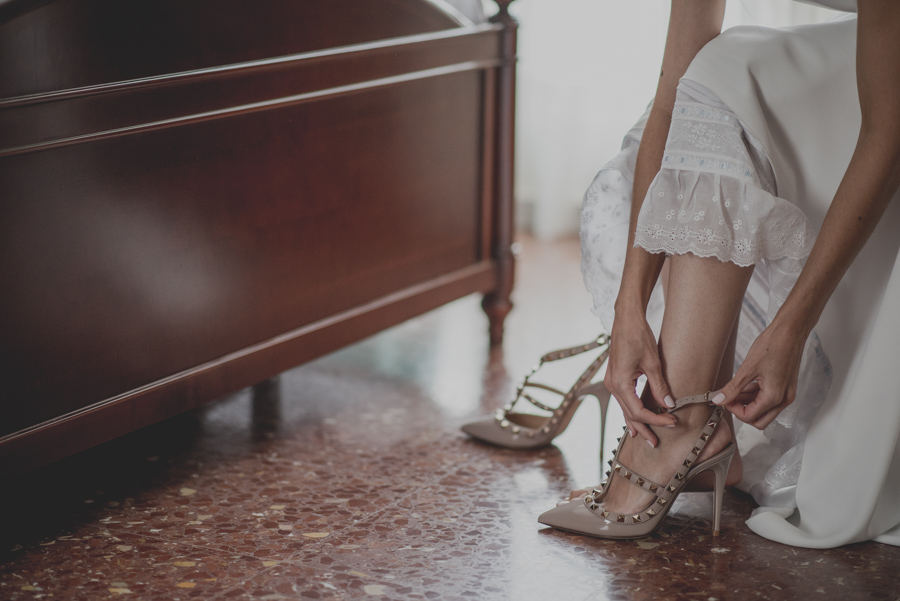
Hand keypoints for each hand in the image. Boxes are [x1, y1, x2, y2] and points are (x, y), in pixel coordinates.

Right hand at [604, 309, 675, 446]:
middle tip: (656, 442)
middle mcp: (612, 385)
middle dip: (644, 428)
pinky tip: (636, 419)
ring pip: (624, 408)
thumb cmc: (638, 337)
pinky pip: (622, 400)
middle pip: (629, 414)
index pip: (638, 412)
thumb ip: (660, 387)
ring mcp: (611, 381)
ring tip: (646, 436)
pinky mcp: (615, 377)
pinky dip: (631, 411)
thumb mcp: (653, 363)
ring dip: (637, 422)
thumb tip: (669, 406)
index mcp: (620, 383)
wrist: (626, 320)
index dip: (656, 420)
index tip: (672, 422)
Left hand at [711, 320, 806, 428]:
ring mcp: (786, 393)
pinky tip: (745, 384)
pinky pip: (770, 400)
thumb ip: (732, 388)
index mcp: (775, 396)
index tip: (725, 398)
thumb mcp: (747, 368)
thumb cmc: (772, 345)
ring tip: (735, 388)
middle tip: (730, 397)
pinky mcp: (786, 387)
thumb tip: (718, 400)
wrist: (790, 331)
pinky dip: (756, 396)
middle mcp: (784, 399)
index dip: (734, 410)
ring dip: (749, 403)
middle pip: (760, 419)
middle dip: (742, 411)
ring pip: (765, 410)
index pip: (750, 416)